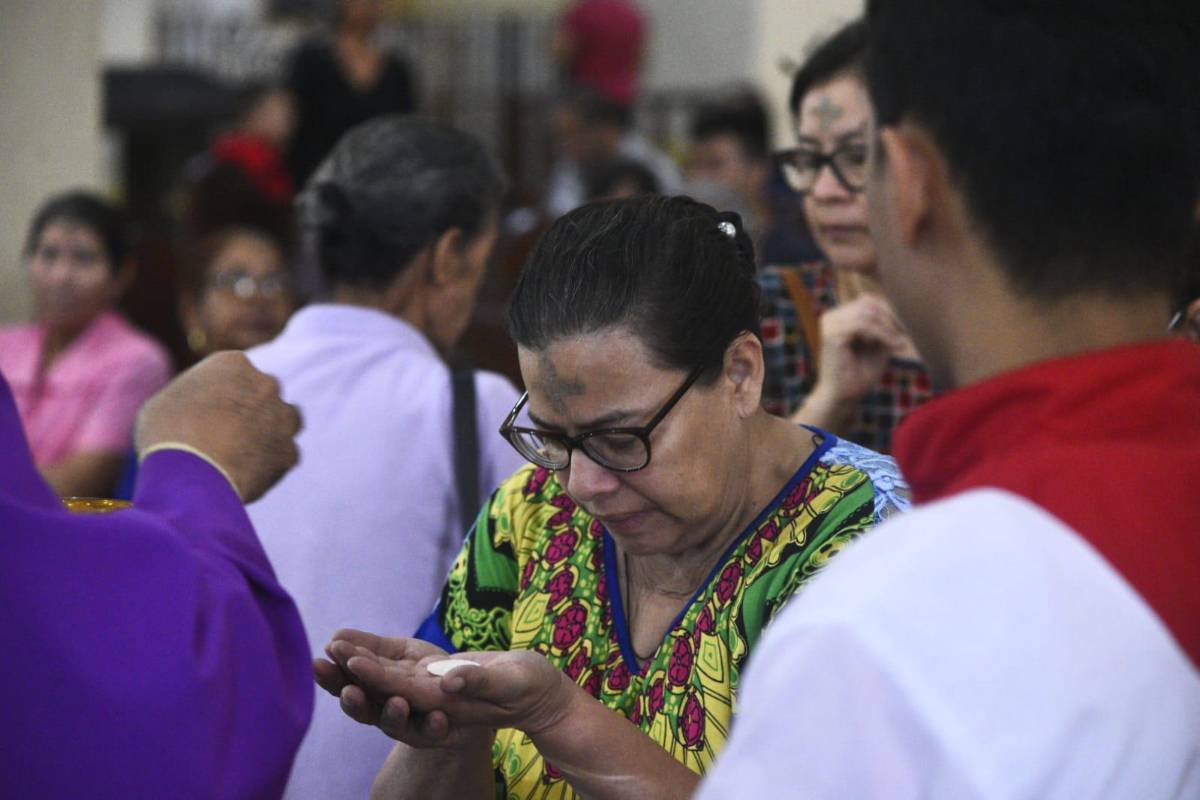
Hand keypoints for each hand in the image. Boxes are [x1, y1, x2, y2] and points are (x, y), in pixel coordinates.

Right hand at [134, 351, 301, 501]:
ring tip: (247, 451)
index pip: (236, 373)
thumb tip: (192, 408)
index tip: (215, 410)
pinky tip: (249, 473)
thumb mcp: (163, 403)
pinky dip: (271, 463)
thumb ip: (189, 398)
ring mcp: (282, 417)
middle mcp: (265, 384)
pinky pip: (284, 455)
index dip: (226, 393)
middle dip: (253, 408)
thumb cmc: (166, 436)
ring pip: (286, 419)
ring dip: (272, 430)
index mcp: (232, 364)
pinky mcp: (290, 451)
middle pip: (264, 393)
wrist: (190, 474)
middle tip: (232, 432)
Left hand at [319, 630, 570, 745]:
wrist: (538, 694)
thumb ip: (481, 681)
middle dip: (354, 675)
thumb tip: (451, 679)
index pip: (403, 692)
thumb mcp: (512, 683)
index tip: (351, 660)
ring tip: (330, 645)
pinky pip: (392, 665)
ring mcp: (427, 689)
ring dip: (356, 664)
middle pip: (384, 691)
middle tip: (325, 655)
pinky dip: (370, 653)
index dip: (376, 677)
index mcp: (446, 705)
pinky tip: (348, 640)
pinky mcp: (429, 674)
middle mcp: (429, 701)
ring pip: (382, 679)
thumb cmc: (531, 688)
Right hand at [810, 294, 910, 407]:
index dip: (889, 312)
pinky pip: (864, 325)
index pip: (868, 301)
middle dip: (891, 319)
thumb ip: (885, 329)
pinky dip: (882, 335)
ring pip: (868, 312)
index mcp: (839, 317)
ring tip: (897, 344)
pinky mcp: (832, 335)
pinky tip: (891, 347)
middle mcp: (831, 317)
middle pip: (869, 303)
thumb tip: (900, 313)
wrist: (842, 397)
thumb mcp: (877, 346)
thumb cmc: (858, 375)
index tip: (903, 330)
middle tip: (903, 336)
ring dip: (887, 328)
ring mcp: (830, 324)